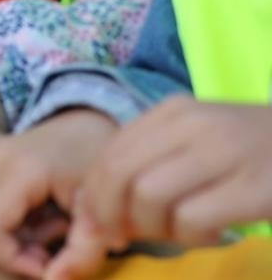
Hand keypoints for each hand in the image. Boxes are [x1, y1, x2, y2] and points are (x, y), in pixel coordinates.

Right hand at [0, 109, 116, 276]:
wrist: (96, 122)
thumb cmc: (103, 164)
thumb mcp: (100, 214)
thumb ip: (80, 253)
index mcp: (19, 169)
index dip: (14, 259)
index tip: (48, 270)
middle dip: (11, 251)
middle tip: (51, 256)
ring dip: (11, 237)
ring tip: (54, 232)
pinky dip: (10, 222)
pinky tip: (45, 217)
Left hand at [45, 98, 271, 279]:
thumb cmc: (256, 152)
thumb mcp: (201, 140)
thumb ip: (153, 161)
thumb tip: (93, 205)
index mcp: (175, 111)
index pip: (109, 153)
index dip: (94, 195)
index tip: (99, 224)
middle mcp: (195, 124)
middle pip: (119, 174)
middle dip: (110, 215)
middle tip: (125, 238)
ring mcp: (226, 153)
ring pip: (150, 196)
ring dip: (154, 228)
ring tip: (179, 233)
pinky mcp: (256, 188)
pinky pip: (194, 218)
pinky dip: (191, 236)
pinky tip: (211, 235)